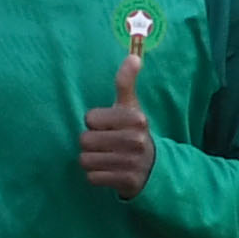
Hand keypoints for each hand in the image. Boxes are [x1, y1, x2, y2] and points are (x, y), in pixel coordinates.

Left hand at [78, 45, 157, 197]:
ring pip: (86, 160)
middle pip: (85, 140)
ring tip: (106, 158)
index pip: (90, 119)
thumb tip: (133, 56)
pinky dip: (96, 176)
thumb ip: (126, 82)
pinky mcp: (127, 182)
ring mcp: (132, 162)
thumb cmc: (133, 132)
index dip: (94, 123)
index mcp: (136, 118)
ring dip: (92, 160)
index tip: (108, 126)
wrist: (153, 167)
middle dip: (91, 144)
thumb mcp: (130, 106)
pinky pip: (92, 177)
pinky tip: (108, 171)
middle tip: (106, 145)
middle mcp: (136, 140)